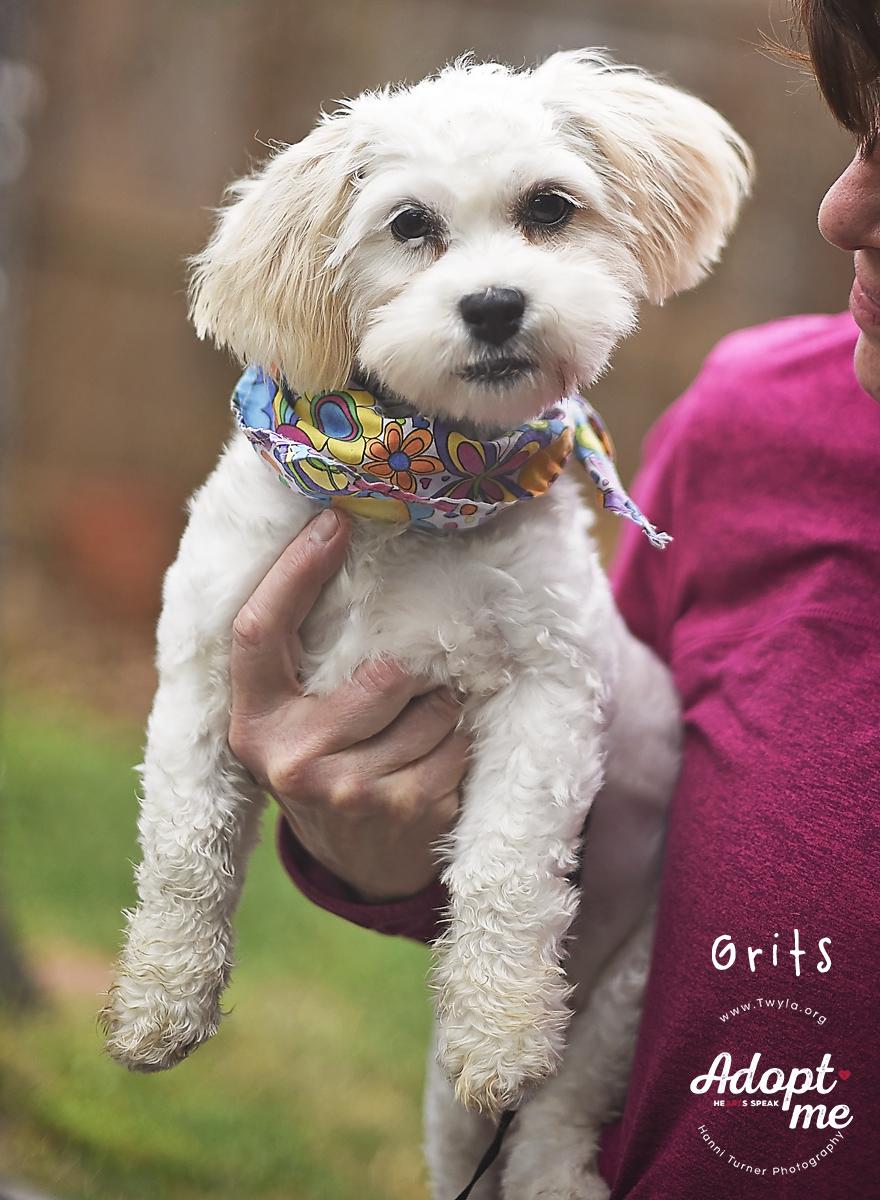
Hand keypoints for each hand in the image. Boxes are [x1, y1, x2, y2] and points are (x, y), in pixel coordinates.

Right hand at [227, 508, 468, 901]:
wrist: (355, 865)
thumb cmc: (324, 763)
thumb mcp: (289, 719)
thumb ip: (296, 662)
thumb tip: (335, 545)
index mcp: (253, 722)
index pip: (260, 631)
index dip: (294, 571)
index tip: (334, 519)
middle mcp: (293, 759)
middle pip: (383, 673)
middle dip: (412, 670)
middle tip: (412, 679)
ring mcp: (351, 790)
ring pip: (433, 708)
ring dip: (442, 707)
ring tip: (421, 725)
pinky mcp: (405, 812)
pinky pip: (458, 743)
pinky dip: (459, 742)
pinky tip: (437, 759)